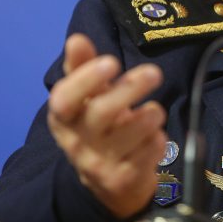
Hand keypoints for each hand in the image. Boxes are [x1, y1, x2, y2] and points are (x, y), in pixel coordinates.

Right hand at [47, 33, 166, 218]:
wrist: (109, 182)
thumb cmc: (99, 128)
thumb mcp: (88, 100)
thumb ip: (82, 69)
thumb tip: (76, 39)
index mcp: (64, 119)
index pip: (64, 100)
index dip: (86, 79)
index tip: (112, 61)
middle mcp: (77, 143)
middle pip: (102, 112)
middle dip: (130, 89)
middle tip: (154, 72)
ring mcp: (100, 164)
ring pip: (132, 132)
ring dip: (150, 114)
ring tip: (153, 111)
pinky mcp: (124, 179)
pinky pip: (150, 150)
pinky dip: (158, 138)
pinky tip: (153, 136)